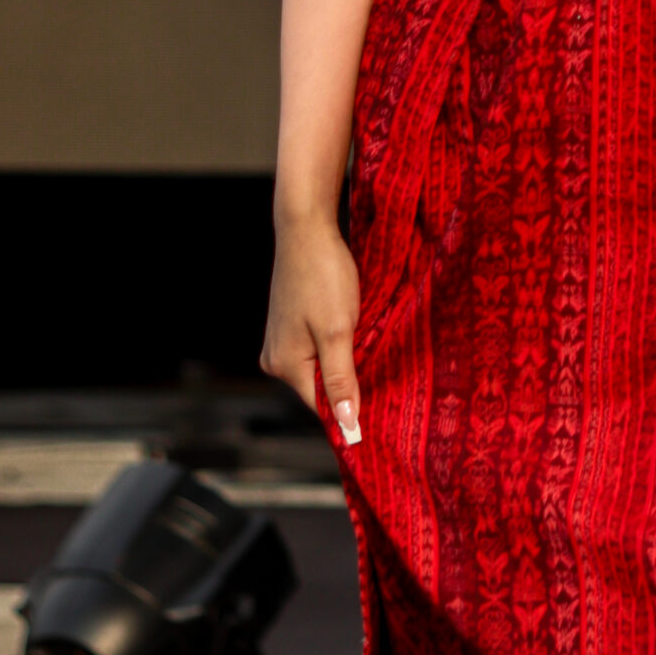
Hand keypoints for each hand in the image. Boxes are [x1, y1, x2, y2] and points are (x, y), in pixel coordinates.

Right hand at [261, 212, 363, 446]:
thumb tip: (346, 425)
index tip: (380, 408)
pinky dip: (335, 342)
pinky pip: (315, 347)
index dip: (351, 408)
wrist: (306, 228)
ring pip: (320, 365)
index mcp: (284, 366)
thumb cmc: (323, 276)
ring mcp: (279, 340)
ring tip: (365, 339)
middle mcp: (275, 358)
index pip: (321, 406)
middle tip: (379, 365)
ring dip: (344, 358)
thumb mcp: (338, 330)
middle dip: (349, 380)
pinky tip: (351, 326)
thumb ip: (341, 379)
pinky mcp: (288, 324)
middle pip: (320, 386)